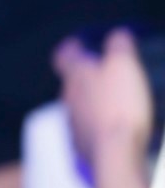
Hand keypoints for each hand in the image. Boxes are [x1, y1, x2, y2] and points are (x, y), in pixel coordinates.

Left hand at [52, 29, 152, 170]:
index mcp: (75, 75)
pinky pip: (88, 130)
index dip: (72, 48)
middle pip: (73, 82)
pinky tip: (116, 129)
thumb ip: (119, 45)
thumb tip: (117, 34)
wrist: (115, 154)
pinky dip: (99, 126)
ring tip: (118, 104)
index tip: (81, 45)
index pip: (64, 55)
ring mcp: (72, 123)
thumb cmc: (119, 105)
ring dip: (95, 103)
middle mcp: (68, 97)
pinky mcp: (82, 145)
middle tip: (110, 76)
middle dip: (89, 77)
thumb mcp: (124, 66)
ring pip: (80, 106)